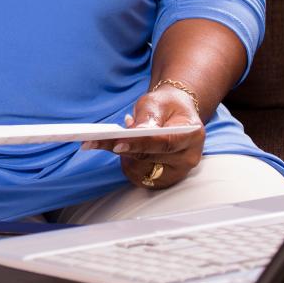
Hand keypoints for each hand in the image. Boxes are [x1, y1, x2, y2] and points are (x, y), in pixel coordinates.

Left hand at [83, 87, 203, 189]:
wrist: (175, 115)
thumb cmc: (165, 106)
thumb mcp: (156, 102)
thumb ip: (147, 117)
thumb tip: (133, 132)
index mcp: (190, 135)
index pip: (163, 143)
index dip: (139, 144)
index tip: (116, 143)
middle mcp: (188, 158)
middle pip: (149, 159)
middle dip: (120, 149)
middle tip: (93, 140)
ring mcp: (178, 172)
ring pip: (141, 172)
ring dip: (123, 157)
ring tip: (116, 139)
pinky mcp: (165, 180)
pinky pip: (139, 178)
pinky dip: (126, 164)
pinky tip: (123, 149)